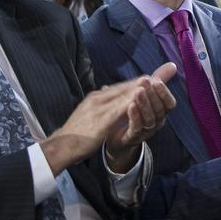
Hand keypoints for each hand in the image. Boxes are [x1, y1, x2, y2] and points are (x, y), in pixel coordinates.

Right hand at [45, 69, 176, 174]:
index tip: (152, 77)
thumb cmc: (76, 132)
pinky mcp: (99, 121)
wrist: (61, 145)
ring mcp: (98, 108)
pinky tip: (140, 98)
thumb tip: (108, 91)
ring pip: (122, 95)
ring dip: (139, 88)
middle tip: (159, 74)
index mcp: (96, 97)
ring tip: (154, 80)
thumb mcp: (88, 113)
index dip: (137, 82)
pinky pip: (117, 110)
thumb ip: (100, 103)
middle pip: (123, 87)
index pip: (120, 87)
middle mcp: (97, 99)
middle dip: (142, 80)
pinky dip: (129, 102)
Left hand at [103, 63, 177, 171]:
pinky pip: (136, 129)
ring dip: (144, 104)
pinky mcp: (131, 138)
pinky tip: (130, 106)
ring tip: (137, 91)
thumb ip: (157, 81)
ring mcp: (144, 132)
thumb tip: (172, 65)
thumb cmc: (134, 114)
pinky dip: (135, 117)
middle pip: (159, 110)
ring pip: (149, 119)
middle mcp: (156, 123)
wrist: (116, 138)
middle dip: (153, 95)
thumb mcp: (145, 95)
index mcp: (160, 112)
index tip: (157, 81)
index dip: (164, 93)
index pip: (169, 104)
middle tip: (145, 81)